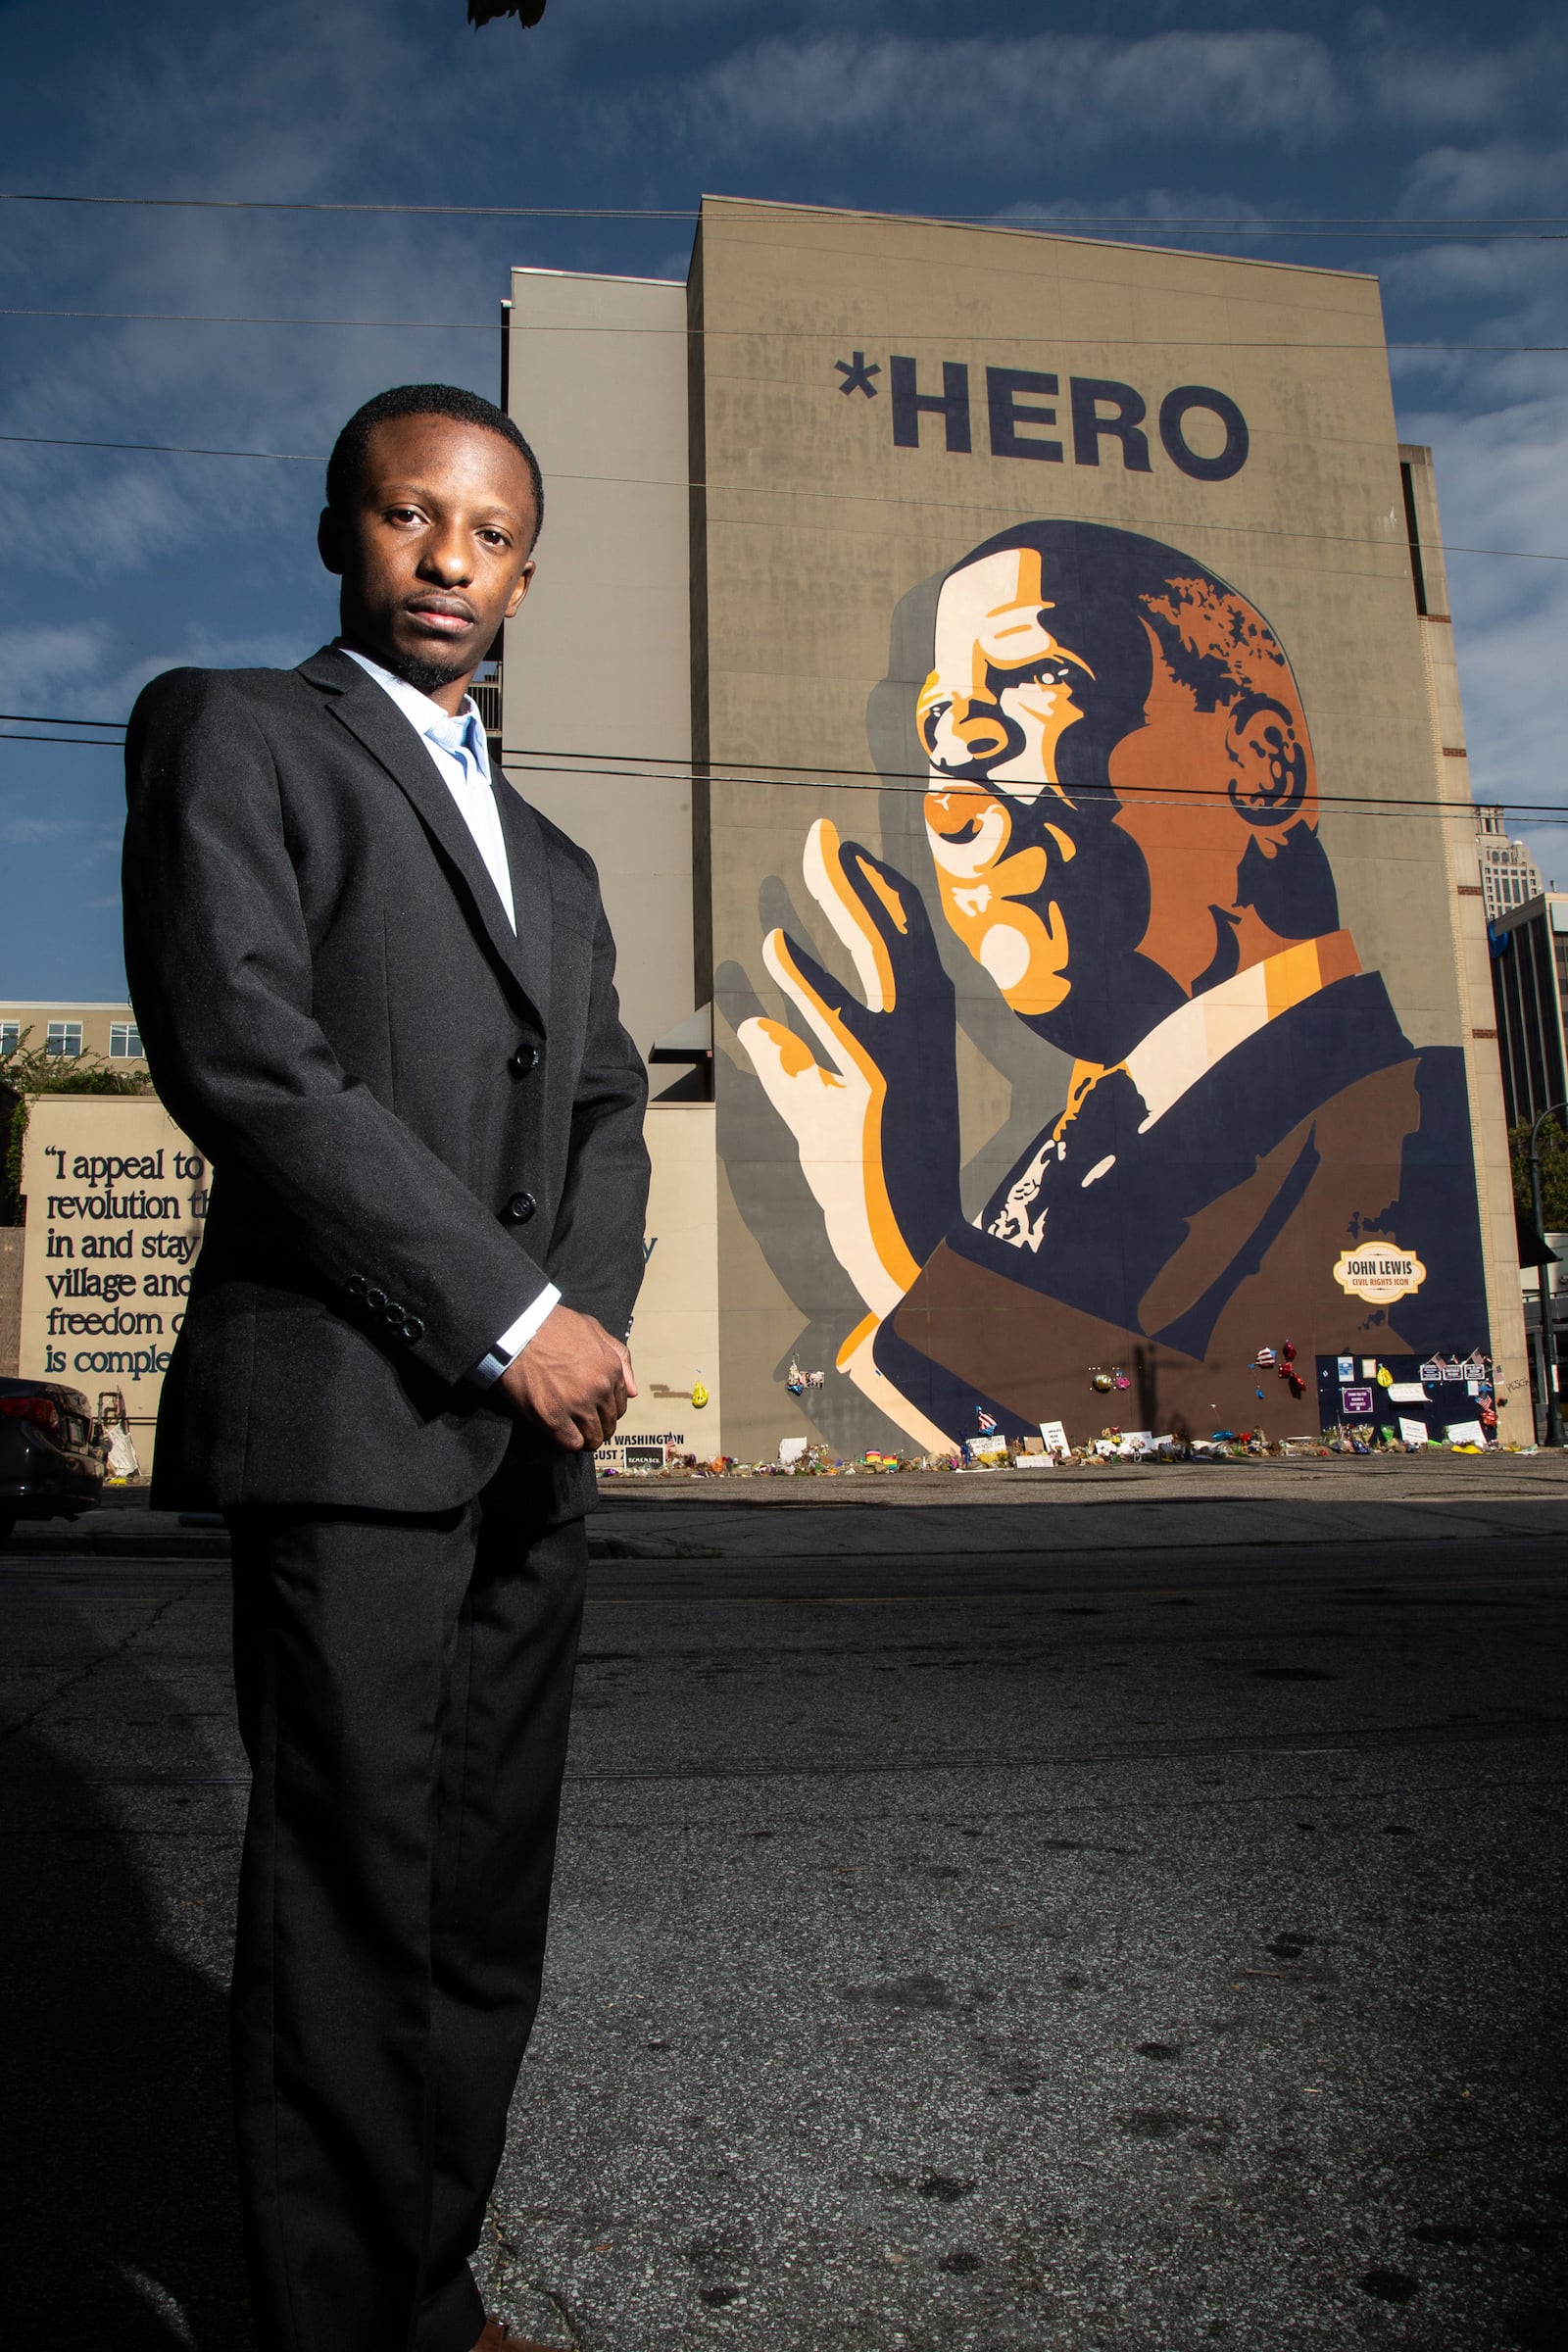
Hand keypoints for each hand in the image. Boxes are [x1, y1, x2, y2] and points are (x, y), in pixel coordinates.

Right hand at [499, 1304, 636, 1450]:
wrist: (518, 1329)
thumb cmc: (552, 1325)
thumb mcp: (593, 1328)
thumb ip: (619, 1356)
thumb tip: (632, 1391)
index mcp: (611, 1368)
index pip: (621, 1405)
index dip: (608, 1411)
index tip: (598, 1413)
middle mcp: (599, 1389)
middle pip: (608, 1423)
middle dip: (599, 1427)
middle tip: (586, 1427)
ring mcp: (577, 1404)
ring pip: (593, 1438)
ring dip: (586, 1439)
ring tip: (575, 1434)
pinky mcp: (553, 1417)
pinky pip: (571, 1443)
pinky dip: (568, 1443)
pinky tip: (561, 1435)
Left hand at [737, 819, 959, 1320]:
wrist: (903, 1243)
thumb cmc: (863, 1175)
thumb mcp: (818, 1108)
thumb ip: (789, 1062)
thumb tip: (754, 1024)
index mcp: (920, 1026)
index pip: (904, 939)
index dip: (871, 889)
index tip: (841, 850)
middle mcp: (923, 1033)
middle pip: (894, 931)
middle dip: (856, 875)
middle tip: (822, 830)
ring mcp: (901, 1060)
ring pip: (881, 959)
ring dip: (846, 900)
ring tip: (813, 855)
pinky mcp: (872, 1091)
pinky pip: (839, 1023)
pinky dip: (809, 979)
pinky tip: (778, 944)